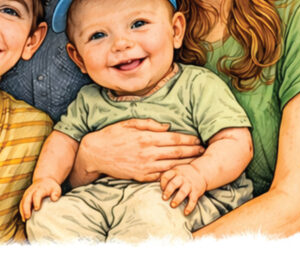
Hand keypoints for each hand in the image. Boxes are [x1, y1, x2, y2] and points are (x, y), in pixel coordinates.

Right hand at [19, 178, 61, 220]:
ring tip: (25, 219)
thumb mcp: (56, 188)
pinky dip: (21, 210)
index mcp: (40, 189)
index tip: (37, 209)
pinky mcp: (25, 197)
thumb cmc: (51, 187)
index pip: (36, 194)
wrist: (44, 180)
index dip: (36, 201)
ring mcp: (27, 193)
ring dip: (23, 210)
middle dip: (26, 208)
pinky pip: (22, 203)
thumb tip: (54, 199)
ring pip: (23, 201)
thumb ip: (56, 194)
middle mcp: (32, 191)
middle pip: (27, 199)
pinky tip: (24, 218)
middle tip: (28, 217)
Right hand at [74, 118, 203, 184]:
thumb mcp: (128, 123)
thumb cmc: (112, 135)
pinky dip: (172, 175)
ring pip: (172, 166)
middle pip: (177, 152)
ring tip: (197, 162)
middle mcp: (148, 152)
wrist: (95, 153)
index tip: (198, 139)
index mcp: (146, 137)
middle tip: (204, 150)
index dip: (189, 139)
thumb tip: (168, 126)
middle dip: (192, 151)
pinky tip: (180, 173)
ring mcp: (145, 166)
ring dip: (187, 164)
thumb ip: (149, 123)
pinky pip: (161, 176)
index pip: (174, 138)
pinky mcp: (141, 176)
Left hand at [160, 164, 206, 214]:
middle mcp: (183, 178)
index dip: (162, 182)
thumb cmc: (184, 173)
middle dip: (168, 191)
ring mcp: (190, 185)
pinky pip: (193, 200)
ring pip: (183, 192)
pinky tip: (185, 213)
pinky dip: (189, 207)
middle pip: (174, 183)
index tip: (161, 188)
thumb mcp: (176, 169)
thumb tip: (152, 182)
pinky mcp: (196, 192)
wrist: (201, 172)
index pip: (167, 176)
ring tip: (172, 205)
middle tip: (164, 198)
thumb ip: (167, 175)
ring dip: (177, 199)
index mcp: (176, 171)